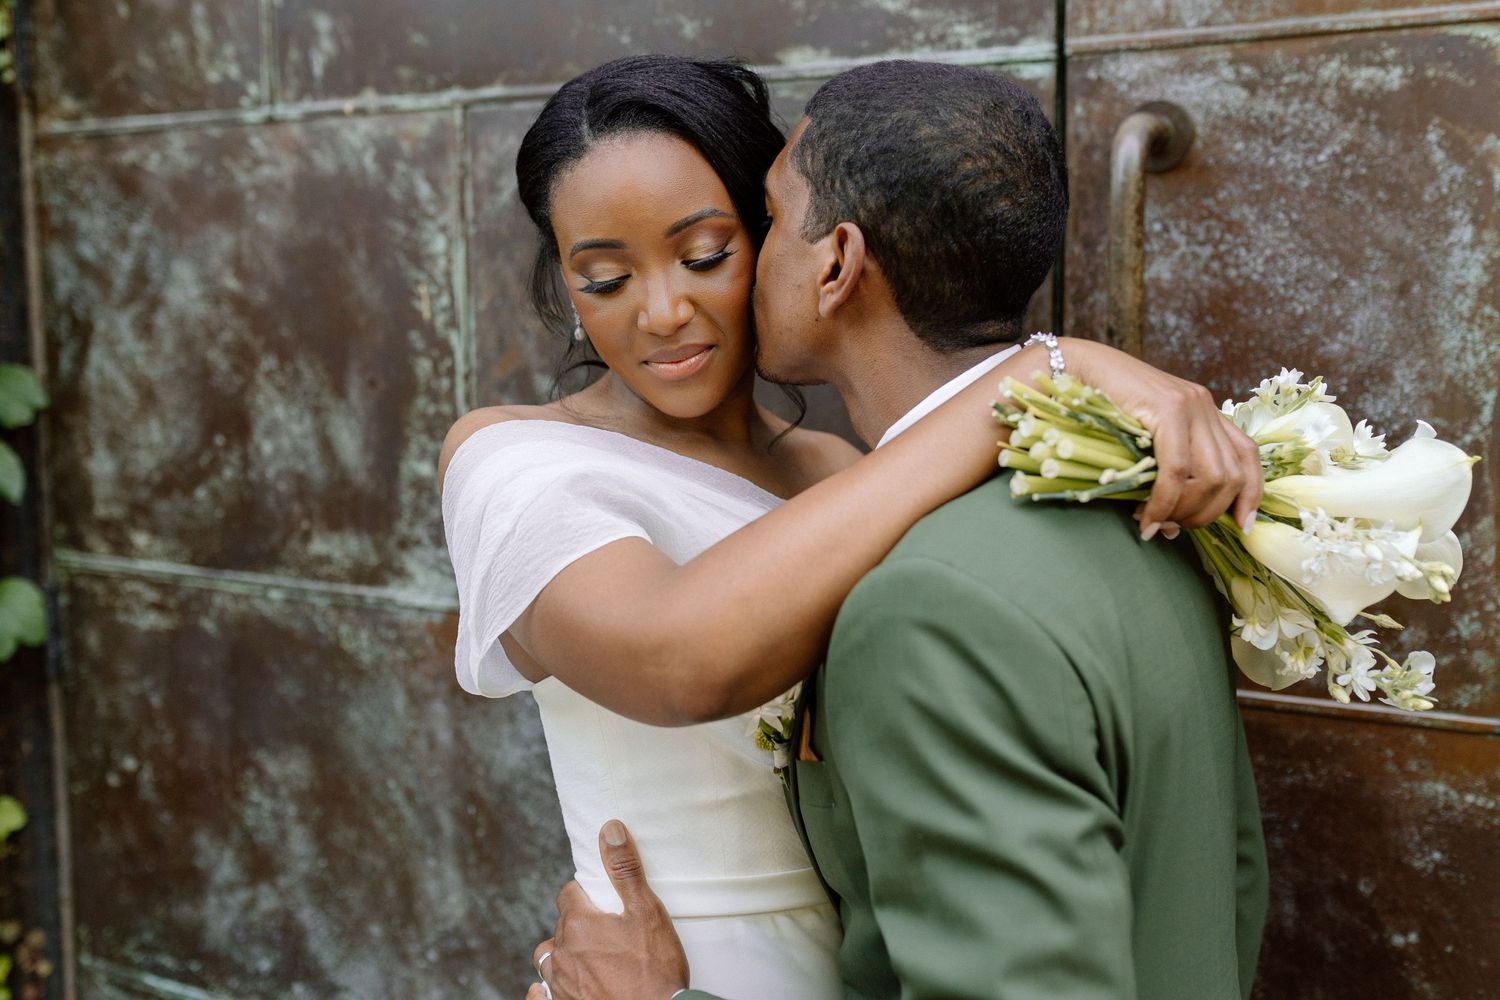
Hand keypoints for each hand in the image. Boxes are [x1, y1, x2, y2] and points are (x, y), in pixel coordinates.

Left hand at [529, 820, 689, 999]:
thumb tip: (609, 829)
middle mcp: (561, 953)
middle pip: (561, 925)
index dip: (586, 893)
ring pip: (547, 959)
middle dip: (579, 923)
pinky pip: (540, 995)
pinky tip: (560, 987)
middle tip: (607, 930)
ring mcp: (559, 984)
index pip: (569, 894)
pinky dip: (546, 990)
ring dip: (562, 953)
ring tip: (586, 956)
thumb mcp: (647, 910)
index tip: (604, 900)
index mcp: (578, 924)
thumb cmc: (655, 968)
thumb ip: (624, 870)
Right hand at [1057, 339, 1261, 534]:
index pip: (1247, 456)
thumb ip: (1164, 474)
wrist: (1073, 366)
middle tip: (1171, 528)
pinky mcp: (1167, 408)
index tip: (1242, 526)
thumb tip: (1170, 528)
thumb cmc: (1099, 407)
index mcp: (1205, 410)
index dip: (1251, 495)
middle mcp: (1204, 405)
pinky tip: (1145, 516)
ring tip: (1156, 523)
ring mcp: (1189, 404)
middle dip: (1205, 514)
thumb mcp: (1143, 440)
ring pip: (1211, 476)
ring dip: (1185, 511)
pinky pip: (1176, 469)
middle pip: (1232, 475)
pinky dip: (1164, 500)